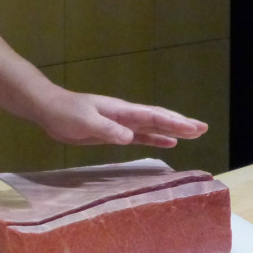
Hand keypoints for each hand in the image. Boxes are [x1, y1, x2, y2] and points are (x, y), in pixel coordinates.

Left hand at [35, 89, 207, 148]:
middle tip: (203, 129)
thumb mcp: (85, 121)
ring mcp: (120, 123)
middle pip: (158, 118)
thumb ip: (107, 129)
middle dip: (181, 124)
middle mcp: (125, 115)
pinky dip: (155, 139)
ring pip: (152, 127)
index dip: (174, 122)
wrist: (49, 110)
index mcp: (121, 110)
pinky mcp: (113, 132)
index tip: (194, 128)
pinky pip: (140, 136)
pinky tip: (168, 143)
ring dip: (172, 130)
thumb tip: (130, 137)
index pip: (153, 116)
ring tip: (194, 134)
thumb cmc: (65, 113)